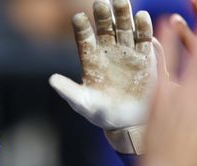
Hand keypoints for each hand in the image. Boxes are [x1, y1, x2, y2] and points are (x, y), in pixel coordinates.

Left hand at [50, 0, 159, 152]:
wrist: (129, 123)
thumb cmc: (102, 115)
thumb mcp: (83, 104)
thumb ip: (69, 91)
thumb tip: (51, 80)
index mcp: (91, 59)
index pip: (84, 39)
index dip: (81, 28)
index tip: (77, 17)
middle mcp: (108, 51)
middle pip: (105, 28)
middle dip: (103, 15)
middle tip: (100, 3)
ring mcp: (127, 52)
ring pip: (124, 28)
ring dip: (123, 15)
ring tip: (121, 2)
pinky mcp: (145, 57)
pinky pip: (144, 38)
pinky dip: (143, 27)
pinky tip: (141, 17)